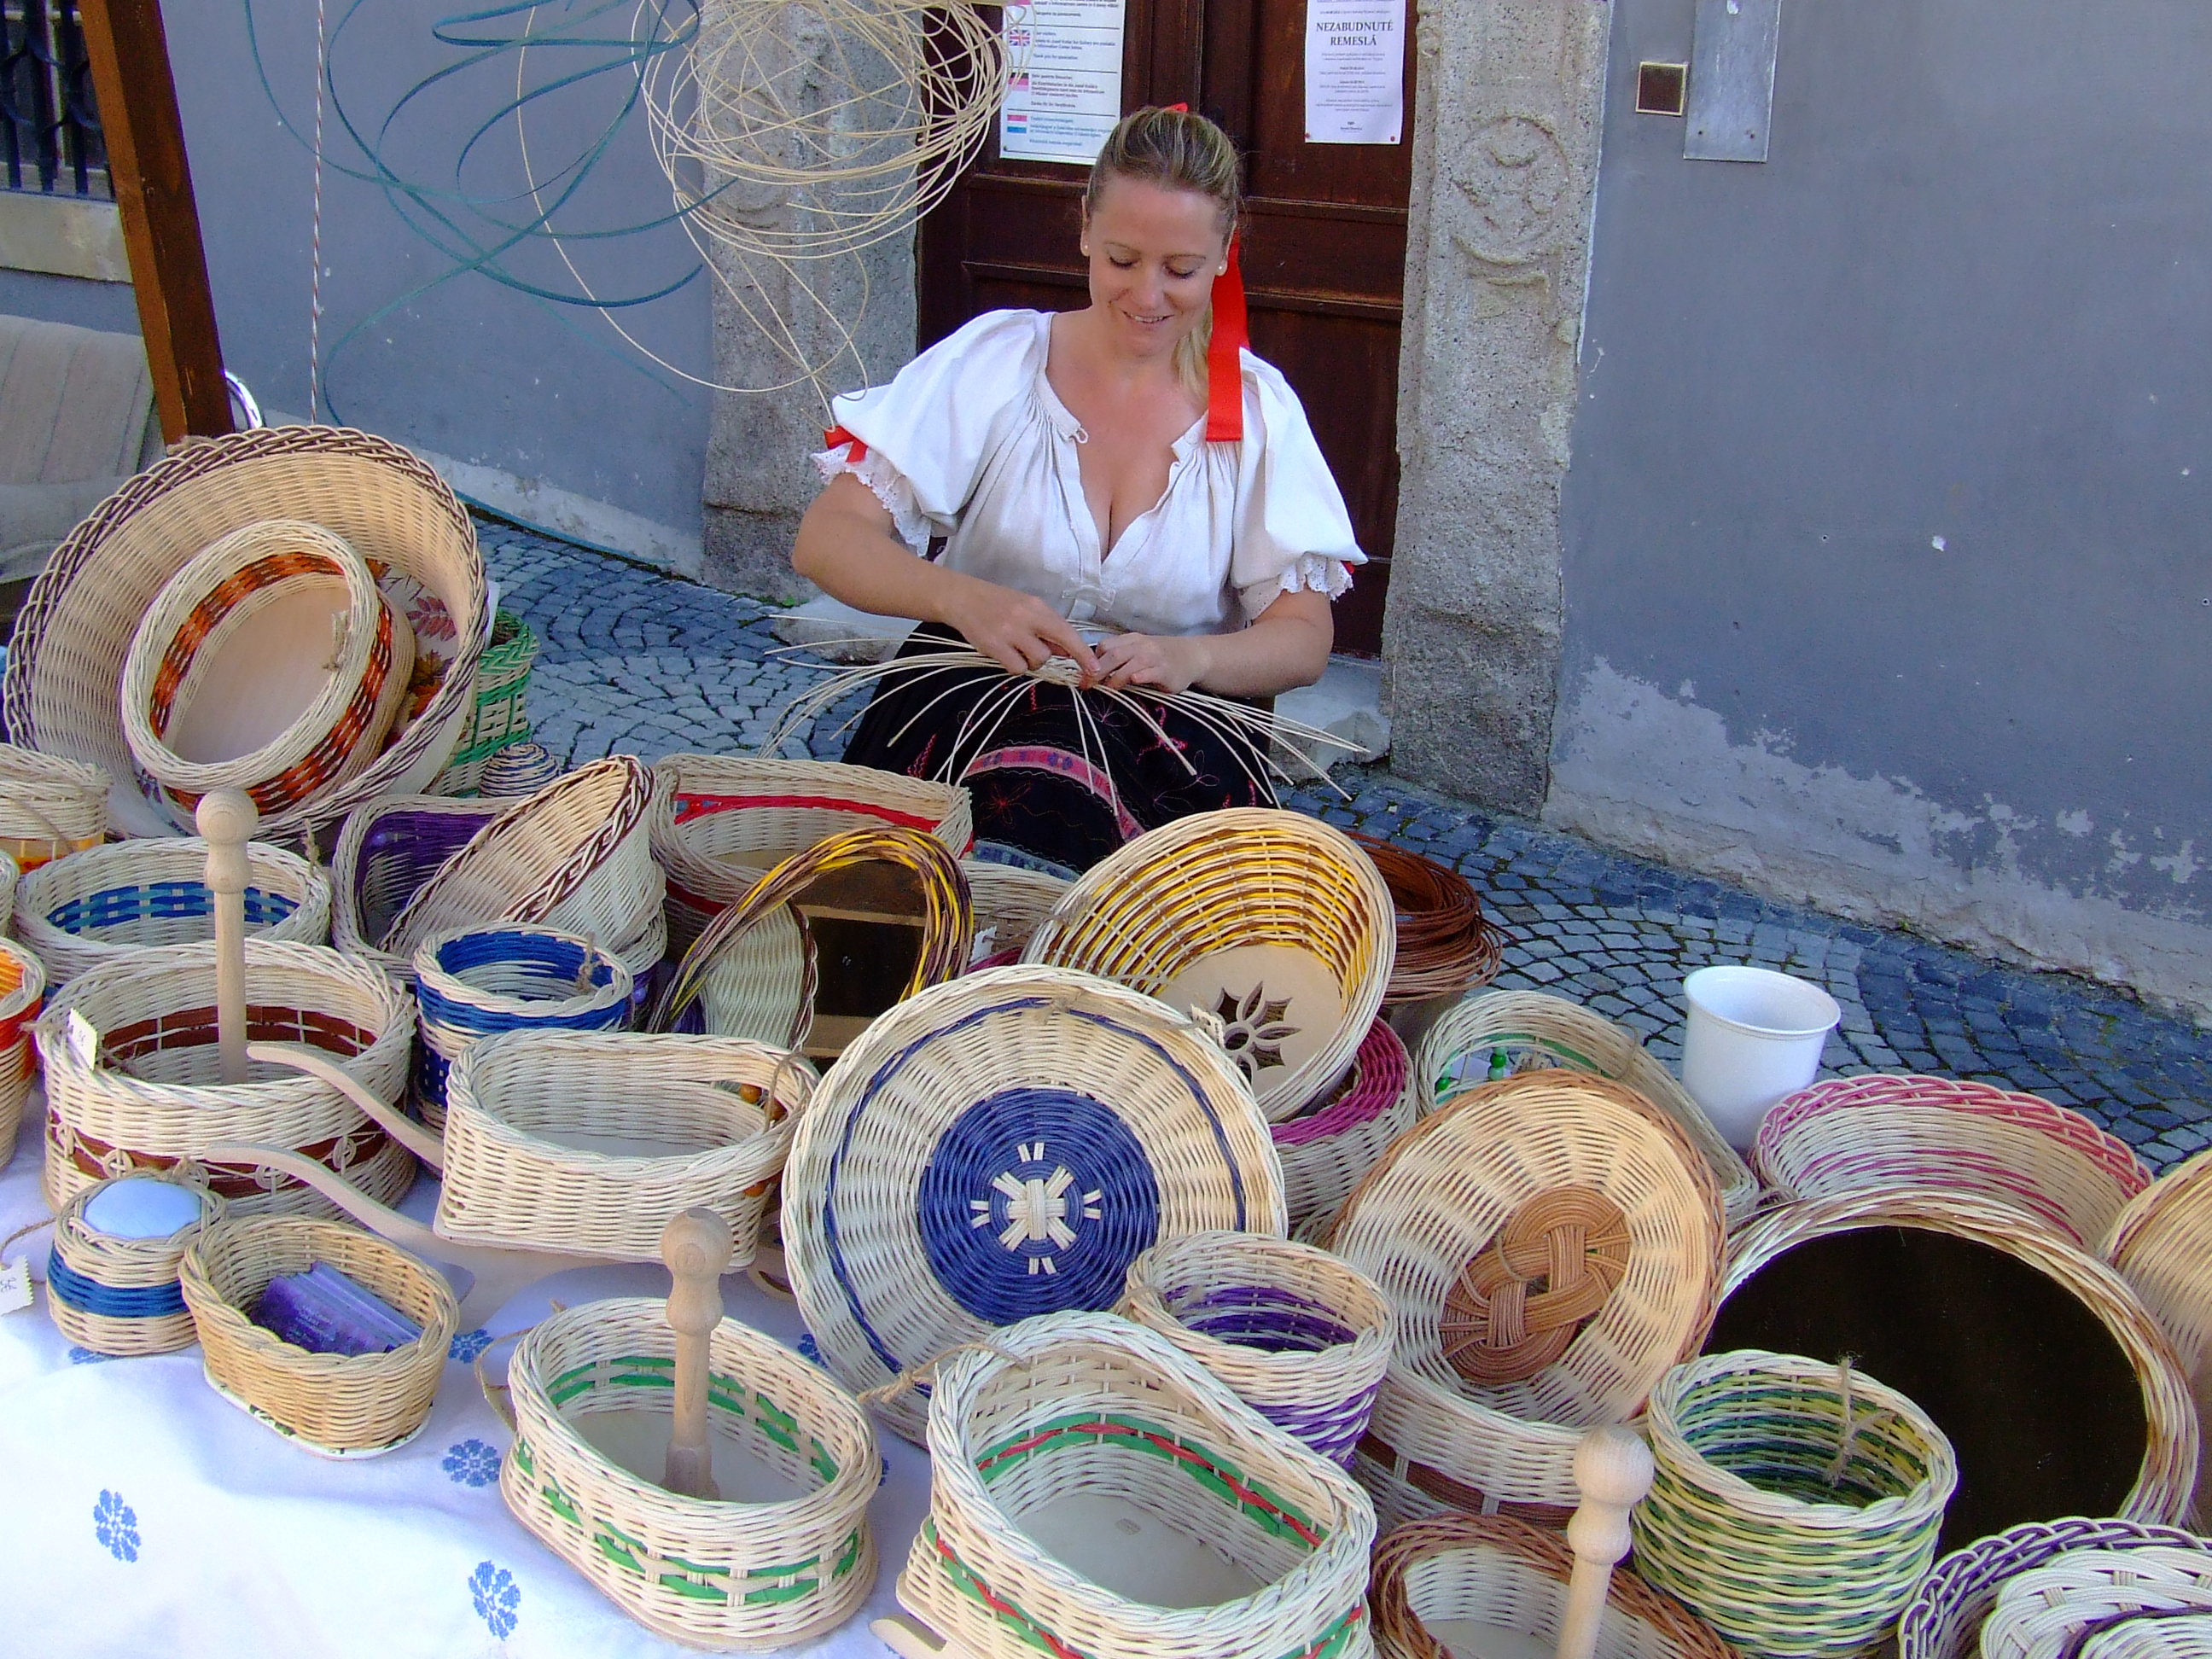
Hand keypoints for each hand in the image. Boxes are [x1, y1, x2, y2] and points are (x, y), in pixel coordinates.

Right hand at [941, 577, 1100, 680]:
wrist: (962, 597)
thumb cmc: (998, 603)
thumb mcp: (1026, 609)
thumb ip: (1047, 630)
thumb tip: (1067, 652)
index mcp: (1037, 607)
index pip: (1066, 632)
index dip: (1082, 653)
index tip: (1094, 669)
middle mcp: (1025, 618)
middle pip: (1050, 652)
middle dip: (1048, 658)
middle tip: (1033, 650)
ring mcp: (1008, 633)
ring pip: (1034, 661)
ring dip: (1029, 661)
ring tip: (1015, 648)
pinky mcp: (992, 646)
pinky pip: (1016, 668)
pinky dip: (1014, 666)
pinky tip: (1004, 653)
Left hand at [1092, 632, 1212, 693]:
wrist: (1193, 656)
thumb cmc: (1162, 656)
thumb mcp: (1140, 651)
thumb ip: (1121, 658)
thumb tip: (1094, 673)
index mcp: (1131, 639)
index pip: (1106, 646)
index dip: (1091, 660)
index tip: (1083, 675)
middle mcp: (1141, 645)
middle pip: (1112, 654)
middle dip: (1096, 670)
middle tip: (1087, 685)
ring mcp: (1154, 657)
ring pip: (1128, 664)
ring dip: (1114, 677)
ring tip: (1107, 689)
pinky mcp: (1165, 670)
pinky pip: (1149, 672)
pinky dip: (1138, 676)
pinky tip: (1132, 682)